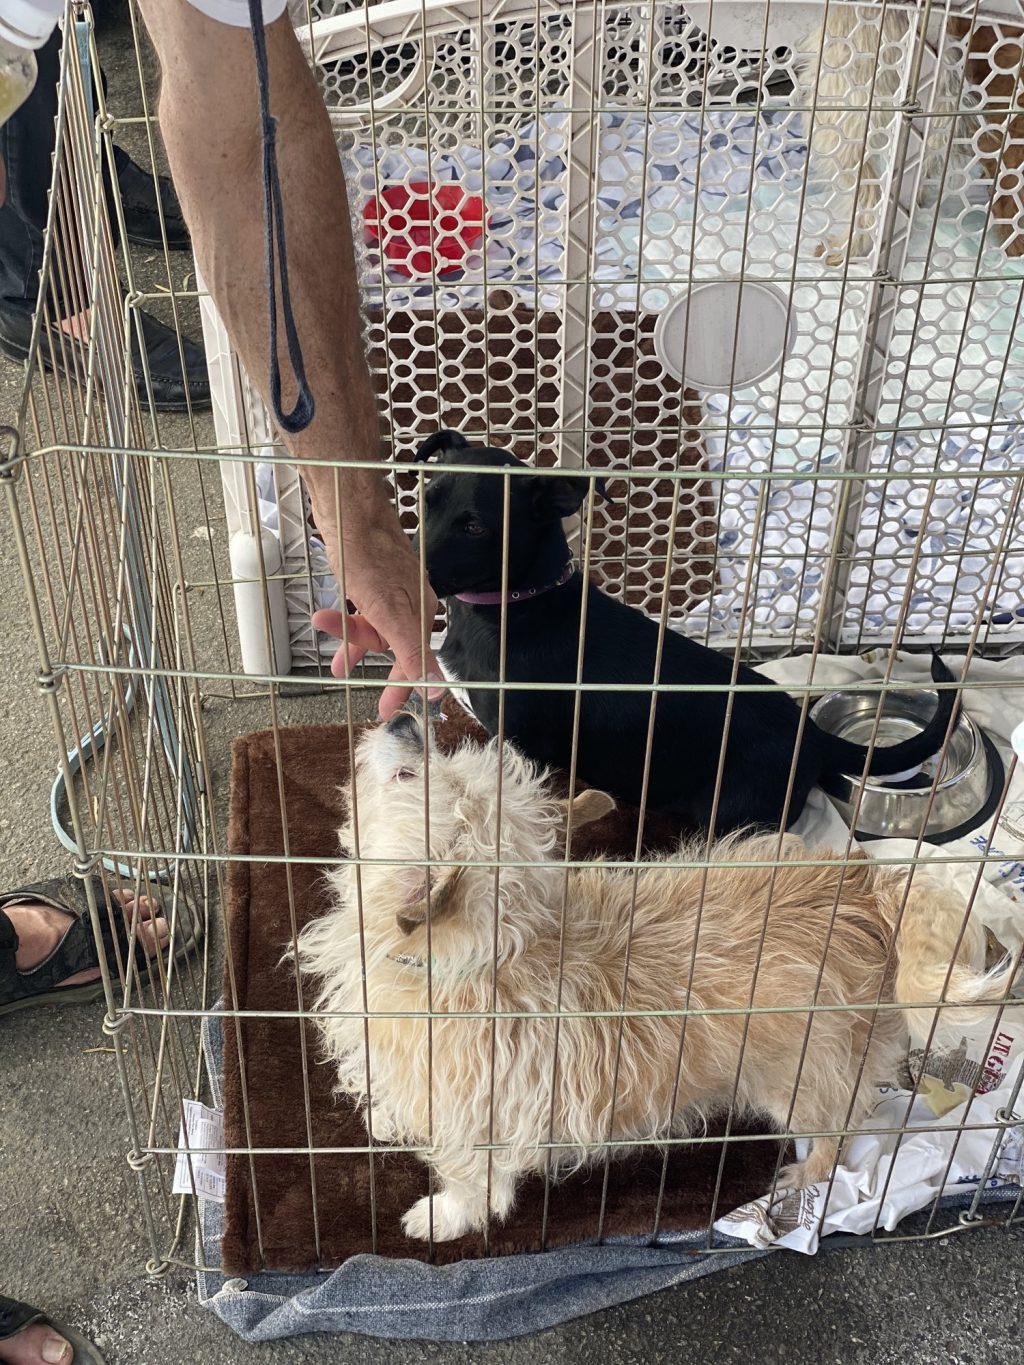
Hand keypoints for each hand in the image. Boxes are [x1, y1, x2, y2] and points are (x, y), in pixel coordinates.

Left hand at [311, 511, 444, 719]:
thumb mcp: (388, 613)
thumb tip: (437, 690)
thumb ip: (413, 652)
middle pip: (399, 647)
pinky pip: (363, 613)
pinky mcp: (372, 580)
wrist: (348, 510)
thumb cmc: (367, 557)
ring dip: (354, 645)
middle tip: (379, 706)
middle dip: (385, 672)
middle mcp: (411, 603)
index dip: (405, 686)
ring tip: (337, 669)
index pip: (418, 660)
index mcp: (420, 612)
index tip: (392, 710)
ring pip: (376, 630)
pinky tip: (330, 628)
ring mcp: (391, 591)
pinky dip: (348, 626)